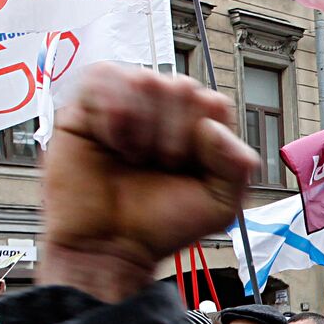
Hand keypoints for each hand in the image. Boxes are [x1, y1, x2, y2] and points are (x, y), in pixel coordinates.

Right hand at [41, 64, 256, 301]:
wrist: (109, 247)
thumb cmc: (161, 225)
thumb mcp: (220, 205)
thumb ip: (237, 165)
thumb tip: (212, 126)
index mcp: (198, 130)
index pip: (214, 103)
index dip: (204, 135)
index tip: (188, 167)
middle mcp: (164, 113)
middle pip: (182, 87)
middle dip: (175, 133)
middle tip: (160, 166)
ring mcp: (126, 106)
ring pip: (146, 80)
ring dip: (143, 126)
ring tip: (133, 158)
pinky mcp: (86, 107)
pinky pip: (104, 76)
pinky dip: (112, 112)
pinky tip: (111, 142)